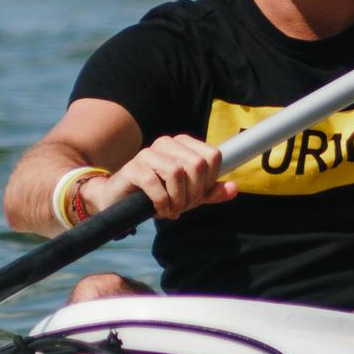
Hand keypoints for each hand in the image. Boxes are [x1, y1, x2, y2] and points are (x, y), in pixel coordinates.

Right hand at [87, 133, 238, 221]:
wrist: (119, 202)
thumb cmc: (156, 196)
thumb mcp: (188, 196)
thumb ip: (210, 192)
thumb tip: (234, 189)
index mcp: (182, 144)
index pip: (212, 156)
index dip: (209, 181)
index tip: (197, 196)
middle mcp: (166, 143)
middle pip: (197, 165)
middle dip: (194, 193)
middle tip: (183, 206)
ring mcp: (147, 153)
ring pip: (177, 172)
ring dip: (178, 199)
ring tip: (171, 209)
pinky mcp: (132, 168)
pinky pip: (154, 183)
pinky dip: (161, 202)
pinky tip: (160, 210)